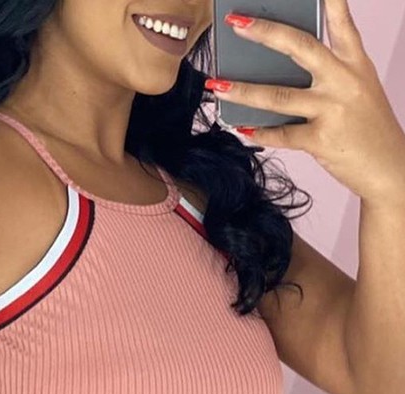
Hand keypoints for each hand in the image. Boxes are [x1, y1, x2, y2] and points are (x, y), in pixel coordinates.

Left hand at [206, 0, 404, 202]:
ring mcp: (332, 110)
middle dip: (264, 32)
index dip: (328, 0)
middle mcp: (343, 81)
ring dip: (242, 91)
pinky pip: (281, 134)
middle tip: (235, 23)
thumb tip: (278, 70)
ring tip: (218, 86)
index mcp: (355, 63)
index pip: (340, 22)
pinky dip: (260, 132)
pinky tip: (243, 128)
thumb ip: (327, 74)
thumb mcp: (358, 89)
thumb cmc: (367, 126)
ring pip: (278, 96)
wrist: (387, 166)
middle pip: (299, 48)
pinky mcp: (321, 140)